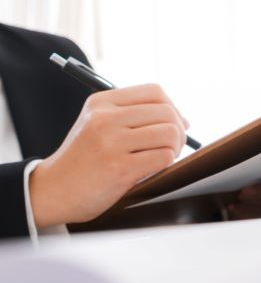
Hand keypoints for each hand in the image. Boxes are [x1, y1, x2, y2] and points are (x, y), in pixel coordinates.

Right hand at [30, 84, 188, 226]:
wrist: (54, 191)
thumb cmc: (84, 159)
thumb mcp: (98, 125)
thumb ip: (133, 116)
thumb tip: (184, 120)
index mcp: (101, 103)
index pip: (154, 92)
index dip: (173, 108)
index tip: (174, 124)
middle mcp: (105, 118)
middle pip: (166, 113)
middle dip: (179, 131)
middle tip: (173, 146)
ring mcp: (112, 142)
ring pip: (169, 134)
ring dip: (174, 148)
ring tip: (162, 157)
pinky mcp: (120, 167)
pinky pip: (164, 157)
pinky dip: (167, 163)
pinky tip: (153, 169)